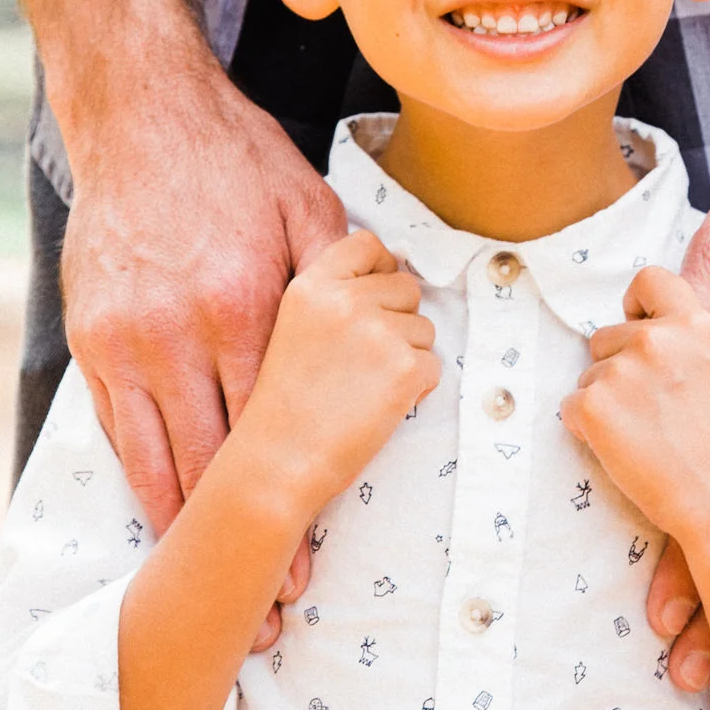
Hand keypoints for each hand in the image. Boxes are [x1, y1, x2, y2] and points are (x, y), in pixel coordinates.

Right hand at [61, 81, 345, 647]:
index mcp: (244, 305)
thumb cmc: (235, 159)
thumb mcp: (306, 205)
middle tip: (263, 608)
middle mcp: (181, 332)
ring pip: (157, 458)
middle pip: (216, 460)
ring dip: (184, 532)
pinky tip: (158, 527)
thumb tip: (387, 320)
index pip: (273, 427)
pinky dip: (139, 482)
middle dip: (239, 544)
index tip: (304, 566)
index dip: (291, 504)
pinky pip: (115, 429)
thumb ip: (342, 273)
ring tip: (207, 592)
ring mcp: (128, 340)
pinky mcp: (93, 338)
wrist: (140, 118)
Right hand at [232, 231, 441, 511]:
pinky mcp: (403, 368)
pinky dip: (416, 390)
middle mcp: (344, 300)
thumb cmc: (282, 406)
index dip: (381, 267)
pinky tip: (378, 408)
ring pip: (424, 329)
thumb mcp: (290, 328)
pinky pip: (433, 366)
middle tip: (363, 363)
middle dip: (397, 321)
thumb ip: (332, 296)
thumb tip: (388, 270)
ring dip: (406, 359)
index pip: (366, 244)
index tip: (377, 297)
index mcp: (311, 286)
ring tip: (363, 390)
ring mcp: (377, 332)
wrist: (276, 465)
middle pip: (405, 287)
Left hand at [561, 268, 709, 548]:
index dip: (637, 304)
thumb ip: (683, 347)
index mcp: (695, 325)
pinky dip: (588, 431)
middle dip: (616, 369)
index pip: (650, 279)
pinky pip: (572, 409)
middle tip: (651, 413)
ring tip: (646, 437)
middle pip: (606, 336)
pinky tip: (625, 451)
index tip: (638, 328)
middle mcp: (656, 338)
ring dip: (604, 404)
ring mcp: (621, 370)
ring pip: (588, 377)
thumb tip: (640, 333)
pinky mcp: (593, 405)